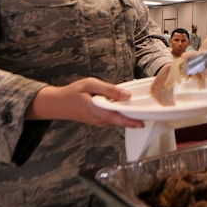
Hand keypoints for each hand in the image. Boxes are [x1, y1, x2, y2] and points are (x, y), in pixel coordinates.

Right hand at [27, 77, 144, 127]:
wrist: (58, 104)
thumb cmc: (72, 93)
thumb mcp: (90, 84)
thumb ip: (109, 89)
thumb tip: (126, 94)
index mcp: (97, 110)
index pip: (117, 118)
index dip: (131, 121)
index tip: (143, 122)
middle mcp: (99, 120)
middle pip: (121, 121)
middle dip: (135, 119)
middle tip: (149, 114)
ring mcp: (99, 122)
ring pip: (118, 120)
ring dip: (129, 117)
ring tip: (142, 110)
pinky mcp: (99, 121)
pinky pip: (113, 119)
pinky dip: (121, 115)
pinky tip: (127, 108)